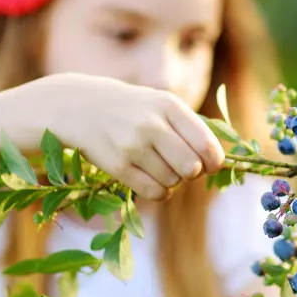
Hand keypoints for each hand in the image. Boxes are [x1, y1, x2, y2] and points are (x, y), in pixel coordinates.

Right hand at [33, 74, 225, 200]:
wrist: (78, 106)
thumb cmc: (131, 109)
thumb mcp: (160, 104)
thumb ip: (189, 127)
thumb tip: (217, 161)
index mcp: (169, 106)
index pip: (207, 144)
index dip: (214, 161)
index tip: (210, 164)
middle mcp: (152, 125)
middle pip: (192, 167)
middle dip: (192, 172)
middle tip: (183, 166)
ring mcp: (133, 146)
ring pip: (173, 181)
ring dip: (172, 181)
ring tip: (160, 166)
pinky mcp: (117, 166)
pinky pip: (154, 192)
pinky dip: (160, 192)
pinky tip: (153, 180)